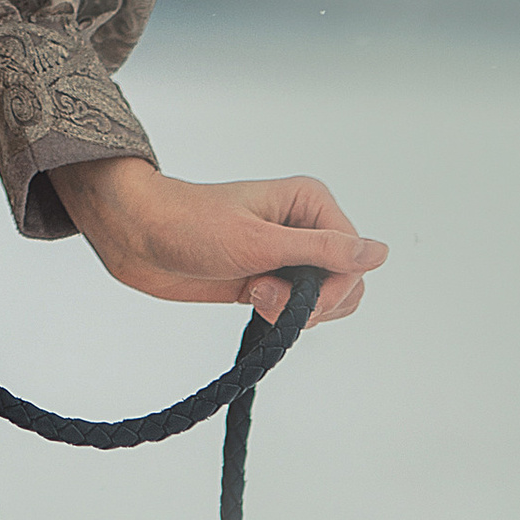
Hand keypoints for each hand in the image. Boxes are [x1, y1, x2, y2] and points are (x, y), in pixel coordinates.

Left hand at [45, 156, 385, 326]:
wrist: (139, 238)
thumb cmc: (190, 225)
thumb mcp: (259, 241)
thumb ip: (322, 251)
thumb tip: (381, 253)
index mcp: (310, 202)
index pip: (354, 257)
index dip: (333, 287)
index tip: (297, 299)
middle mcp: (305, 226)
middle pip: (346, 283)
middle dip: (315, 302)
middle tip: (265, 295)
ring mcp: (287, 255)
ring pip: (326, 301)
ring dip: (296, 311)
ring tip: (255, 295)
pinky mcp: (270, 279)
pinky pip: (301, 310)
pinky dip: (284, 317)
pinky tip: (253, 303)